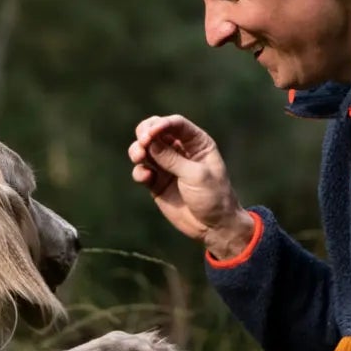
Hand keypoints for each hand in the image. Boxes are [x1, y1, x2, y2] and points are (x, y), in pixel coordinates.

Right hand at [129, 115, 250, 257]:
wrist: (213, 227)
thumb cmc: (213, 197)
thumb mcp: (196, 175)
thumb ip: (171, 158)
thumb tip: (149, 142)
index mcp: (197, 143)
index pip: (176, 124)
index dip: (160, 124)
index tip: (150, 134)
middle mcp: (181, 150)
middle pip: (156, 131)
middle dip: (145, 134)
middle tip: (142, 143)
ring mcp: (167, 166)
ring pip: (145, 149)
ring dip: (137, 150)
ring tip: (139, 158)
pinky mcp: (157, 183)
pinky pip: (142, 171)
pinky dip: (140, 171)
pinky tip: (146, 178)